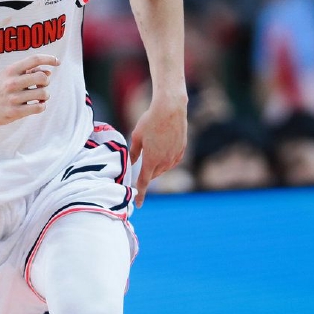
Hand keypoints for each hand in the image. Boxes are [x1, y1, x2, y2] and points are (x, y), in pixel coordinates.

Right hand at [0, 54, 59, 125]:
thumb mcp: (8, 75)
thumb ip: (27, 72)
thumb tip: (49, 72)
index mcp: (10, 70)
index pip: (34, 59)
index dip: (49, 59)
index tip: (57, 62)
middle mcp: (11, 83)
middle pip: (42, 77)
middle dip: (46, 81)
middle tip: (41, 85)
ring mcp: (13, 98)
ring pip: (43, 93)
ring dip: (45, 95)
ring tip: (39, 97)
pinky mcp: (15, 112)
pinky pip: (39, 108)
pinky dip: (42, 106)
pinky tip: (37, 105)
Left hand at [130, 90, 187, 206]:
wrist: (170, 109)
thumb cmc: (150, 121)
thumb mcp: (136, 136)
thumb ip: (133, 153)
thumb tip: (131, 164)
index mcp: (151, 160)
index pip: (144, 182)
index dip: (141, 194)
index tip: (138, 204)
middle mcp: (164, 161)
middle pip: (153, 175)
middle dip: (146, 175)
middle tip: (140, 167)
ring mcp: (174, 156)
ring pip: (163, 169)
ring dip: (156, 167)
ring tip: (151, 153)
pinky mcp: (181, 150)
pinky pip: (172, 161)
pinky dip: (166, 161)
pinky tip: (163, 152)